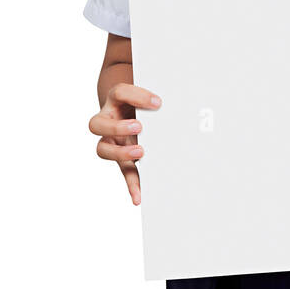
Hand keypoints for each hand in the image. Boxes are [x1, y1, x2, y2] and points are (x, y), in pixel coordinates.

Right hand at [88, 82, 161, 204]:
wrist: (133, 106)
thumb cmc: (144, 101)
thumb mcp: (150, 96)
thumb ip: (161, 99)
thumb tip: (192, 99)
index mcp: (117, 100)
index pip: (120, 93)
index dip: (136, 96)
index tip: (158, 102)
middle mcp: (108, 120)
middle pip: (97, 124)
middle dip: (118, 127)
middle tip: (139, 127)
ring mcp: (111, 139)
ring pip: (102, 148)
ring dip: (120, 153)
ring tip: (140, 153)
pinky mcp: (121, 157)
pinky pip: (124, 172)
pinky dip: (132, 185)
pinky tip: (139, 196)